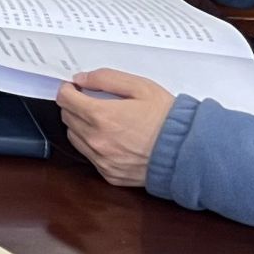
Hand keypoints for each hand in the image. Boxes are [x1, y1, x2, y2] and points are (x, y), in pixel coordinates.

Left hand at [57, 70, 176, 186]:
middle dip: (74, 106)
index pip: (64, 99)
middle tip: (91, 101)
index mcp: (101, 116)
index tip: (75, 87)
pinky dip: (93, 146)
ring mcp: (102, 160)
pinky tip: (112, 139)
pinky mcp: (110, 175)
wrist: (188, 152)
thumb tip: (82, 79)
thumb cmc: (168, 119)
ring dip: (80, 126)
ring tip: (103, 120)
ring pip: (75, 138)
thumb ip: (106, 79)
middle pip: (67, 118)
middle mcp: (97, 140)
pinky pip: (90, 157)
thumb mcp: (140, 87)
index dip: (68, 89)